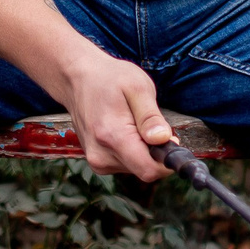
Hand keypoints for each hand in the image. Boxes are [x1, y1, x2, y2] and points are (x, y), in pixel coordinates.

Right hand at [59, 50, 175, 180]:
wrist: (76, 78)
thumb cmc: (109, 78)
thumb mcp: (137, 87)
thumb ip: (151, 116)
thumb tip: (163, 140)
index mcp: (112, 137)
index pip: (149, 170)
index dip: (167, 159)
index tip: (173, 140)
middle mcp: (101, 155)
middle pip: (144, 170)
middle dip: (155, 151)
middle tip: (148, 123)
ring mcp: (96, 160)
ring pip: (136, 167)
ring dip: (143, 149)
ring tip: (132, 122)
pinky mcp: (96, 161)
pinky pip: (126, 164)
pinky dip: (132, 150)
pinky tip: (123, 129)